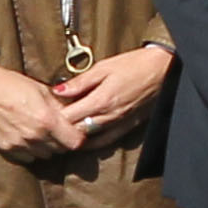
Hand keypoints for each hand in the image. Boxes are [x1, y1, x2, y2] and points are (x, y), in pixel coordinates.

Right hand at [0, 54, 89, 159]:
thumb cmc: (12, 84)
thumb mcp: (42, 90)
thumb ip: (61, 106)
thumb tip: (78, 114)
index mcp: (46, 120)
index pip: (75, 142)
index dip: (78, 137)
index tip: (76, 130)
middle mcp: (34, 136)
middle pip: (61, 150)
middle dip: (64, 141)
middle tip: (60, 130)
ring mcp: (19, 144)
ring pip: (45, 155)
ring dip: (48, 147)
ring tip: (43, 132)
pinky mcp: (6, 149)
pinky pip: (28, 158)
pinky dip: (32, 151)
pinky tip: (28, 137)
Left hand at [52, 43, 171, 143]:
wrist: (162, 70)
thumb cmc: (134, 65)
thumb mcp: (104, 67)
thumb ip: (80, 82)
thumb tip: (57, 91)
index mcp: (100, 100)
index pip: (68, 117)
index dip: (54, 117)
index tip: (45, 112)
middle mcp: (108, 116)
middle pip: (76, 130)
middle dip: (61, 128)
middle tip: (50, 123)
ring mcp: (118, 123)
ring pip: (89, 138)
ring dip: (74, 136)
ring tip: (62, 132)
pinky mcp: (128, 126)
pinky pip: (106, 141)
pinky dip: (92, 143)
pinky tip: (84, 141)